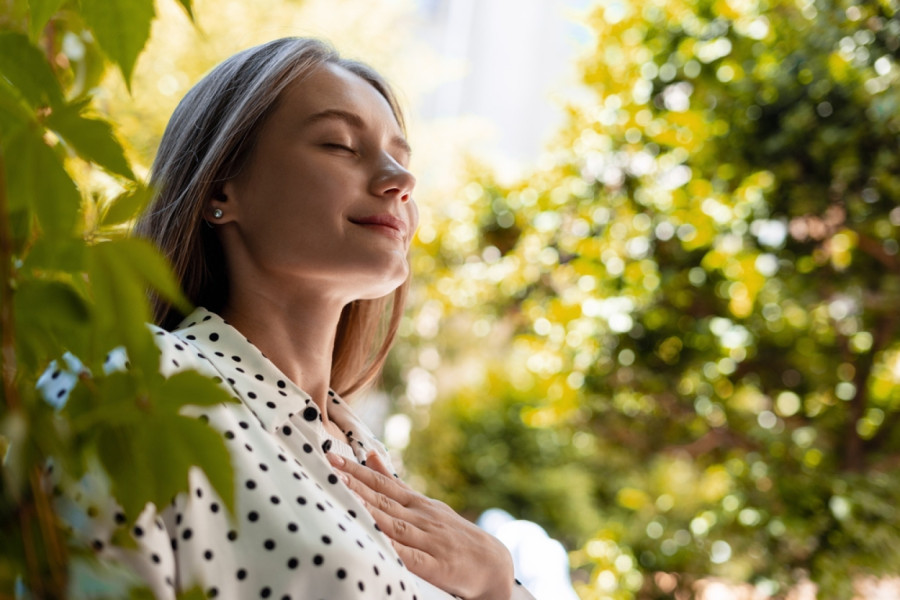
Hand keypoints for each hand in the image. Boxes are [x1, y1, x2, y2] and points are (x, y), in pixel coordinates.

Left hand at [327, 451, 513, 599]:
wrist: (493, 564)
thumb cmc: (452, 534)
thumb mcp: (425, 504)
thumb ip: (394, 482)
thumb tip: (371, 454)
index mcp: (418, 503)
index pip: (383, 483)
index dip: (358, 471)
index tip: (334, 457)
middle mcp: (422, 518)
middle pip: (384, 499)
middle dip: (356, 483)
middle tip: (331, 467)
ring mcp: (429, 540)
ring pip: (393, 524)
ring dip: (369, 509)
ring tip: (345, 495)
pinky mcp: (436, 567)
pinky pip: (410, 557)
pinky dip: (393, 548)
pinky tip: (376, 540)